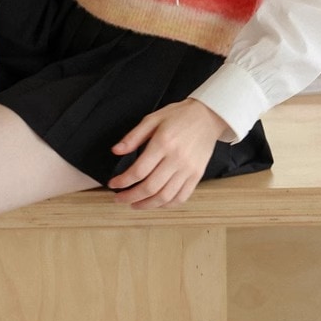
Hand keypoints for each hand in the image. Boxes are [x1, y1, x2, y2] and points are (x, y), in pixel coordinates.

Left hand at [107, 98, 229, 209]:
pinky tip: (155, 203)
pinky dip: (166, 205)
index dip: (123, 181)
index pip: (139, 171)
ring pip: (165, 196)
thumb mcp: (152, 118)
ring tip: (134, 204)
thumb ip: (133, 136)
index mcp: (163, 143)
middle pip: (150, 187)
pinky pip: (181, 197)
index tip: (113, 184)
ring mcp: (189, 169)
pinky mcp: (197, 176)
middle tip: (119, 198)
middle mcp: (177, 159)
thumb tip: (116, 151)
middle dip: (130, 197)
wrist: (207, 117)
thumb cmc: (179, 116)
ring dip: (146, 205)